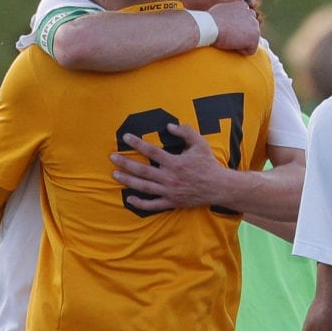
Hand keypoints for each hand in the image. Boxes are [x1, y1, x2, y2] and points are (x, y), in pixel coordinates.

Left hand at [111, 123, 228, 211]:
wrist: (219, 187)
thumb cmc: (209, 164)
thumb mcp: (200, 143)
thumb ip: (185, 132)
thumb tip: (169, 126)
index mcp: (175, 162)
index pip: (151, 151)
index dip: (137, 143)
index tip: (126, 137)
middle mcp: (170, 177)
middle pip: (142, 170)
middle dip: (125, 164)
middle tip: (113, 158)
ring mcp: (169, 191)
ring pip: (144, 187)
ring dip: (128, 181)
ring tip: (115, 175)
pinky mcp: (172, 202)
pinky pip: (153, 205)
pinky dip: (140, 203)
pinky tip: (129, 198)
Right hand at [209, 1, 259, 54]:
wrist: (210, 26)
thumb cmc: (210, 21)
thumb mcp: (220, 11)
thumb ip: (229, 13)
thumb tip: (227, 17)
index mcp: (242, 6)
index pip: (245, 18)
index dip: (237, 27)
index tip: (229, 30)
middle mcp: (250, 13)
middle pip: (250, 29)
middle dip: (242, 34)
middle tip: (229, 37)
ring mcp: (254, 25)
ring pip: (250, 39)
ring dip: (242, 42)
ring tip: (229, 40)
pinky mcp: (255, 37)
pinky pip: (250, 50)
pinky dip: (241, 51)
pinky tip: (231, 45)